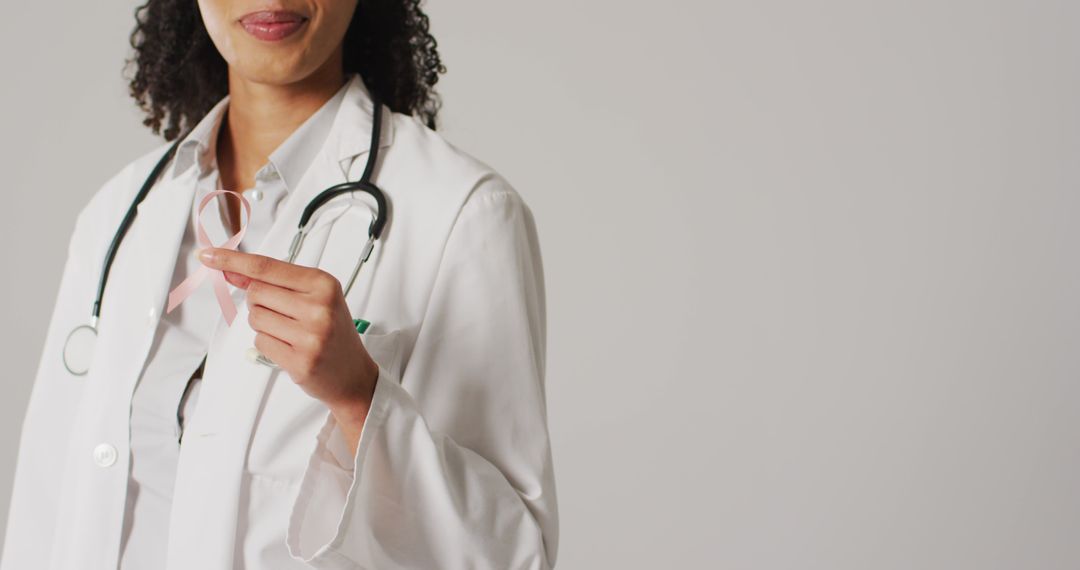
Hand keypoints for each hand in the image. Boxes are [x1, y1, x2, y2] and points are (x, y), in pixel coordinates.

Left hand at [197, 246, 379, 425]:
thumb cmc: (332, 331)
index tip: (209, 255)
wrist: (353, 373)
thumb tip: (232, 271)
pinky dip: (268, 344)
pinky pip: (260, 342)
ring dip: (265, 325)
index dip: (233, 260)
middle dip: (260, 303)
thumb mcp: (312, 296)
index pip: (266, 267)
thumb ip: (273, 282)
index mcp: (323, 284)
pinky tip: (290, 348)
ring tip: (291, 333)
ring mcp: (310, 336)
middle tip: (286, 315)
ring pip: (255, 319)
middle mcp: (319, 307)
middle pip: (256, 293)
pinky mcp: (299, 361)